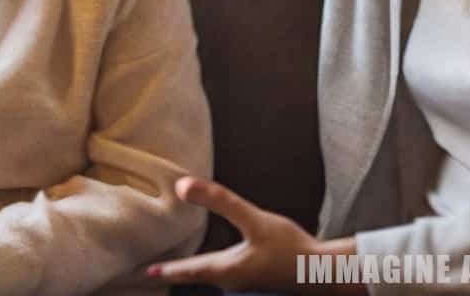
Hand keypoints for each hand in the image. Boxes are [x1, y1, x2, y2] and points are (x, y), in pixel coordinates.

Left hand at [146, 176, 324, 293]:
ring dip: (199, 269)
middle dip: (180, 271)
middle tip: (158, 269)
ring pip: (216, 275)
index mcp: (226, 270)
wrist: (324, 272)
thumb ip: (220, 201)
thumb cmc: (290, 247)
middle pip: (199, 275)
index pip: (188, 271)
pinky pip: (231, 273)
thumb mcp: (254, 220)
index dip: (166, 271)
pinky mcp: (259, 279)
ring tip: (186, 264)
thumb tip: (183, 186)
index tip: (146, 273)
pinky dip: (218, 267)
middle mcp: (232, 281)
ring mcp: (246, 283)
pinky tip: (224, 257)